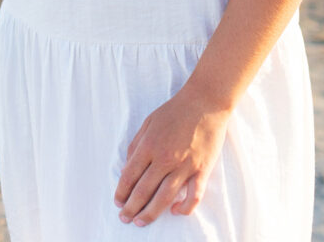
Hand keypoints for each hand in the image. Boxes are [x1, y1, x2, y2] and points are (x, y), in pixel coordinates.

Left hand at [113, 85, 230, 225]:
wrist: (205, 101)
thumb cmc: (175, 110)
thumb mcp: (149, 122)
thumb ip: (136, 144)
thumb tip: (128, 167)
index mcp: (150, 145)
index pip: (130, 175)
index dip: (121, 192)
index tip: (118, 202)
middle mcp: (165, 158)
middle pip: (143, 190)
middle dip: (131, 208)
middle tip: (125, 218)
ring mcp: (185, 165)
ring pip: (164, 198)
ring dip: (150, 213)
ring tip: (141, 222)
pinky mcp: (202, 169)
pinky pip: (193, 196)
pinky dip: (184, 208)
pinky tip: (176, 211)